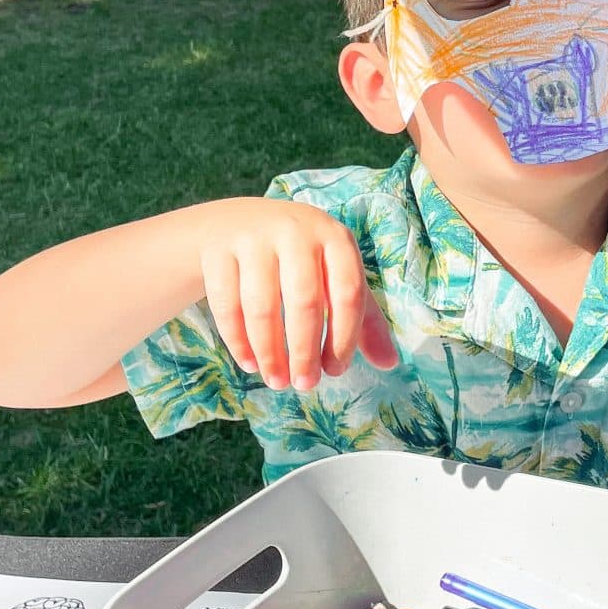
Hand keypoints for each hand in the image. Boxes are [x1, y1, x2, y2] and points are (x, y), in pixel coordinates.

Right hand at [199, 199, 399, 390]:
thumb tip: (390, 363)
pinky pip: (226, 305)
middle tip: (304, 385)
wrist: (239, 223)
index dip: (344, 337)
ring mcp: (253, 238)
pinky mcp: (217, 250)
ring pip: (261, 307)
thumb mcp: (336, 277)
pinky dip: (238, 341)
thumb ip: (364, 318)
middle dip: (304, 351)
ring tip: (277, 381)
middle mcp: (295, 231)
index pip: (348, 292)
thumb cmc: (302, 260)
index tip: (335, 371)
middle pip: (304, 301)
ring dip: (270, 352)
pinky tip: (250, 364)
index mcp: (335, 237)